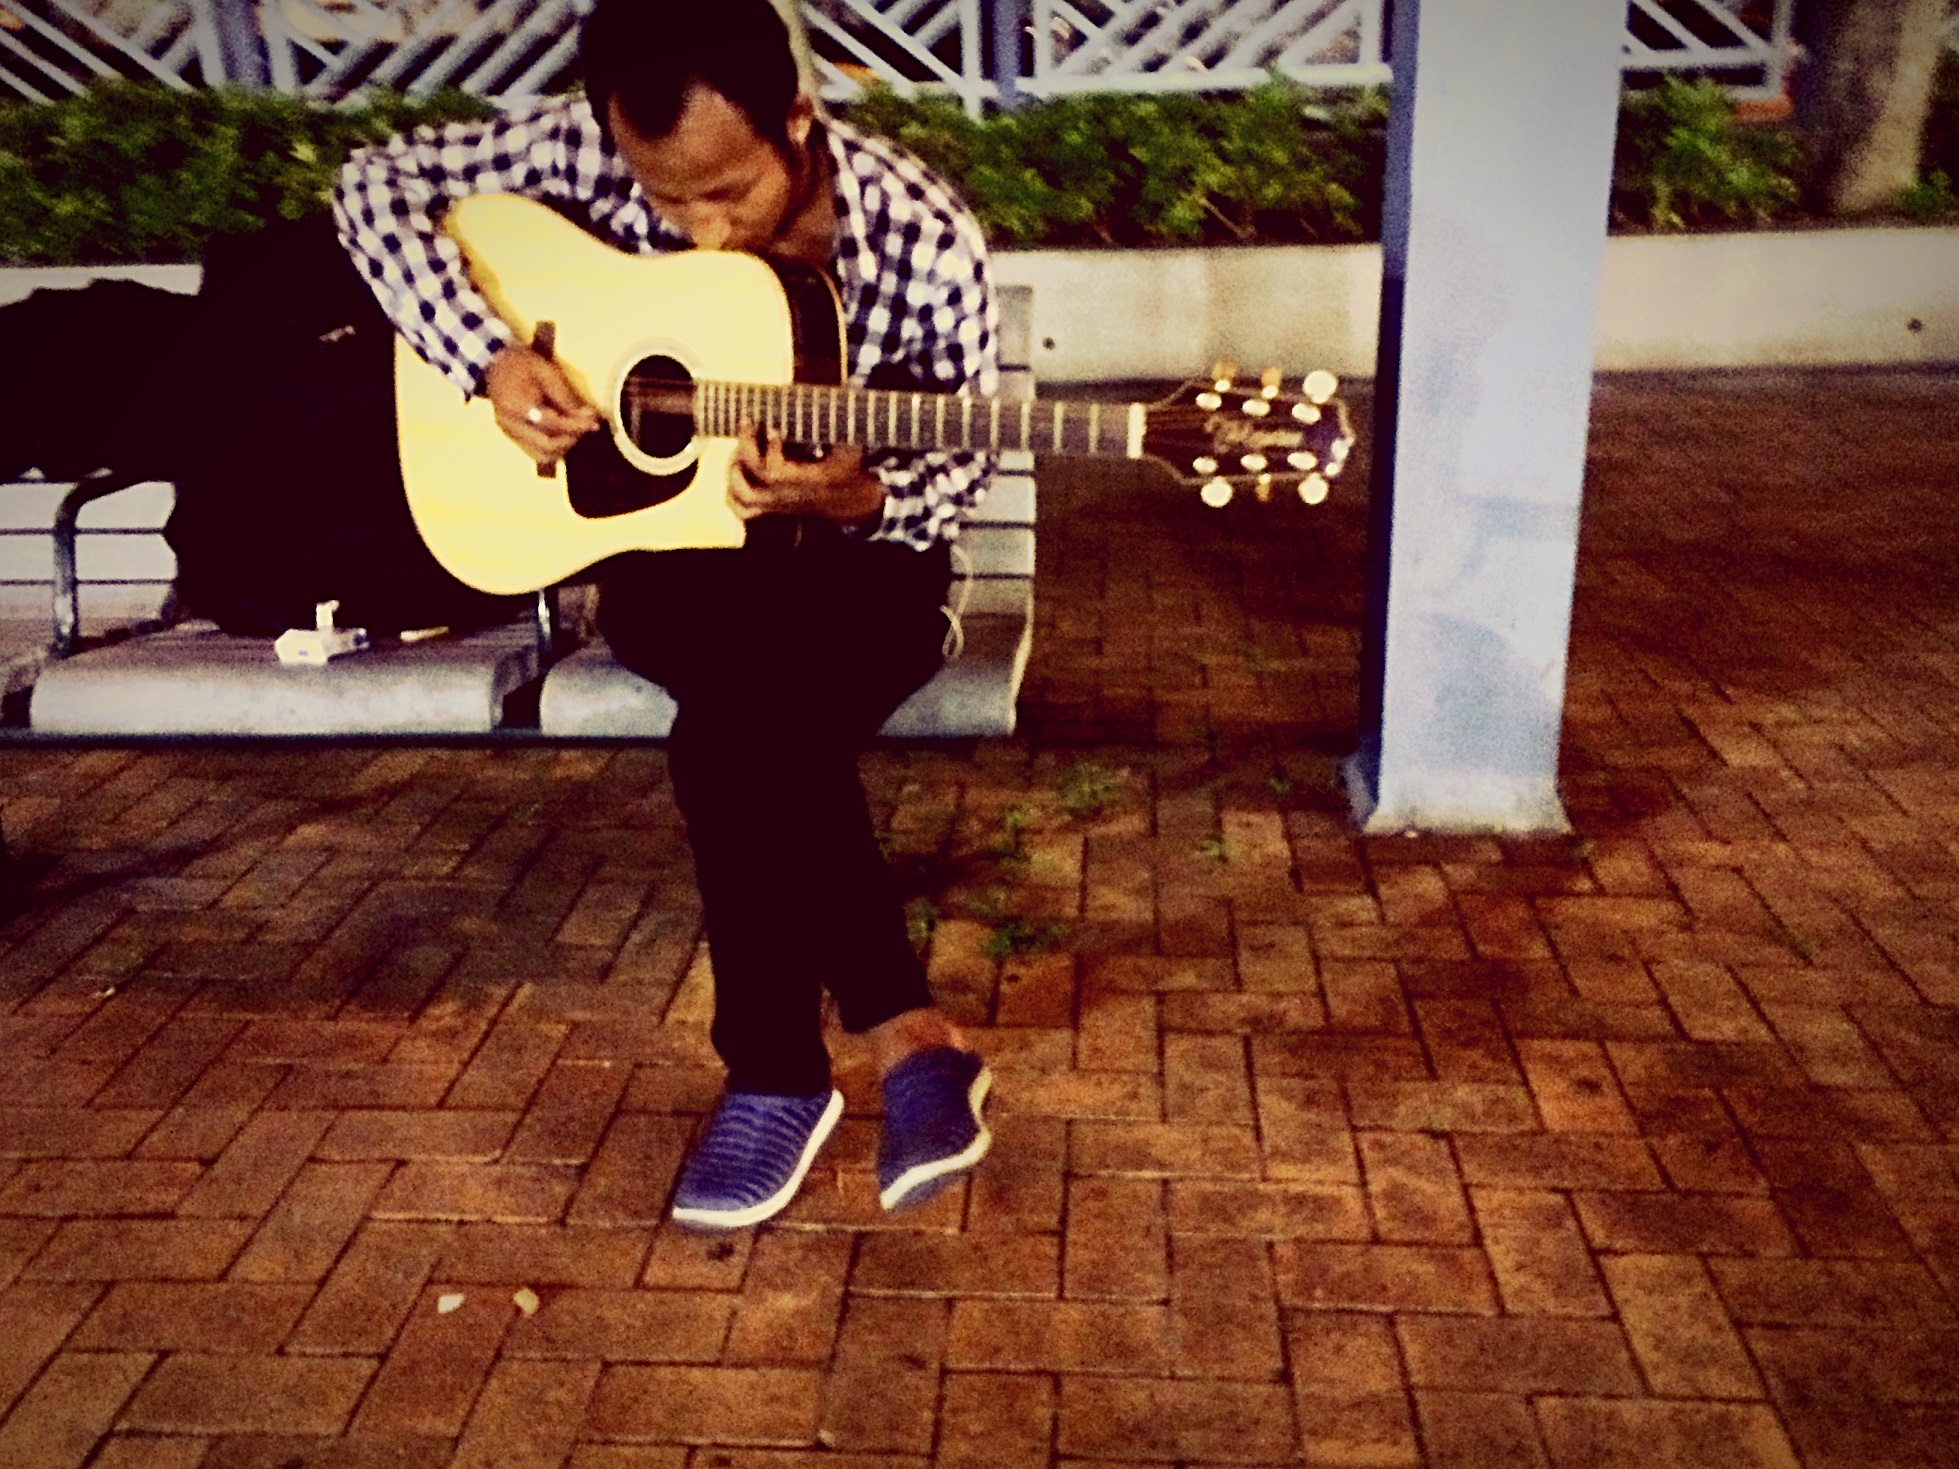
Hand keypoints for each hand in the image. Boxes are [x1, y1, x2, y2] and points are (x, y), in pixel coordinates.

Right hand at [484, 344, 600, 464]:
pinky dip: (553, 448)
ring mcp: (509, 432)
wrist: (494, 364)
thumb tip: (587, 416)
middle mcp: (509, 424)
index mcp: (516, 404)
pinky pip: (536, 453)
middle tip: (586, 427)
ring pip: (542, 455)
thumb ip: (565, 396)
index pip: (552, 424)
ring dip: (563, 447)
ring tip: (575, 431)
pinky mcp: (511, 436)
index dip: (576, 425)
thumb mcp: (546, 371)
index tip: (594, 422)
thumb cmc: (521, 363)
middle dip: (571, 439)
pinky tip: (562, 435)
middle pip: (547, 446)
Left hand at [729, 423, 883, 525]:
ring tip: (743, 441)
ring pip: (743, 495)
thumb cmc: (848, 464)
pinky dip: (731, 491)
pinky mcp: (769, 507)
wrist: (848, 498)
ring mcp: (777, 503)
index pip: (775, 472)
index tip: (774, 428)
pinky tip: (738, 466)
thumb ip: (846, 419)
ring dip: (734, 467)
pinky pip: (741, 509)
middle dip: (745, 447)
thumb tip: (852, 382)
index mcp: (808, 482)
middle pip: (752, 482)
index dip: (770, 449)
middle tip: (748, 421)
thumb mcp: (853, 443)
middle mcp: (789, 496)